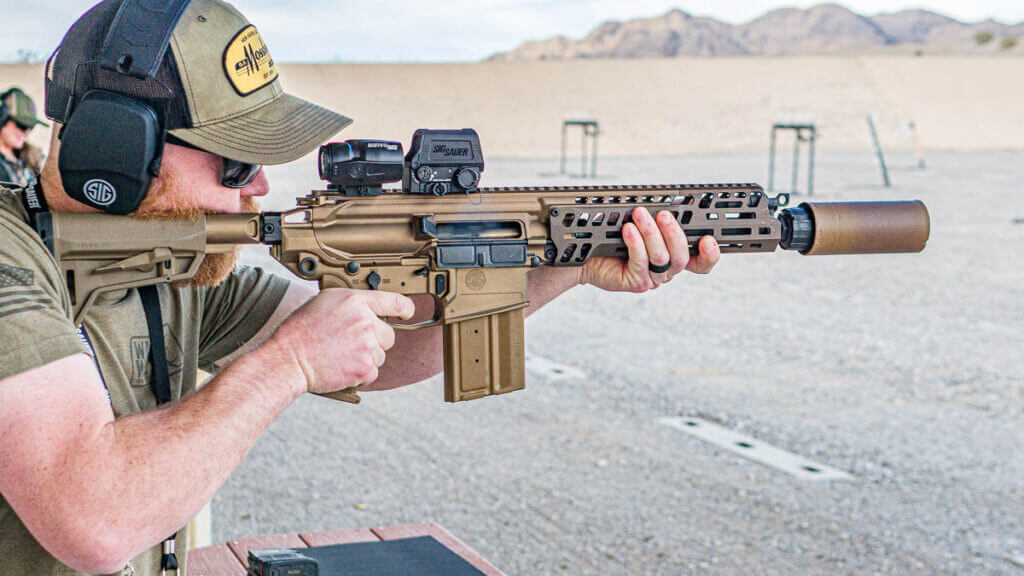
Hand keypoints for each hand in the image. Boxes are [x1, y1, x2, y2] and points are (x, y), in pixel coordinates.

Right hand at [267, 289, 414, 394]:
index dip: (405, 309)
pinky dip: (360, 374)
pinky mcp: (365, 368)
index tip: (407, 313)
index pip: (394, 302)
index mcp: (355, 301)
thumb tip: (368, 309)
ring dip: (366, 358)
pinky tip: (341, 367)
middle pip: (388, 335)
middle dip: (374, 341)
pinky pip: (373, 372)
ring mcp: (367, 345)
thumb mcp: (325, 302)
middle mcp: (365, 321)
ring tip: (340, 355)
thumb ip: (352, 304)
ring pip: (380, 355)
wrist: (288, 359)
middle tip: (349, 343)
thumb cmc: (300, 331)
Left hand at [579, 207, 720, 292]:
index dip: (709, 254)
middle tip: (664, 215)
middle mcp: (666, 270)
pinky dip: (635, 243)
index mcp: (674, 256)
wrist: (587, 254)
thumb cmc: (615, 237)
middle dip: (673, 233)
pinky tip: (628, 230)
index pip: (701, 261)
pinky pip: (640, 262)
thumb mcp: (642, 224)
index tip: (708, 239)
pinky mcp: (635, 282)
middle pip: (681, 257)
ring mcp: (652, 278)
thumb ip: (658, 218)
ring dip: (651, 233)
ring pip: (661, 258)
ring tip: (639, 215)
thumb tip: (668, 202)